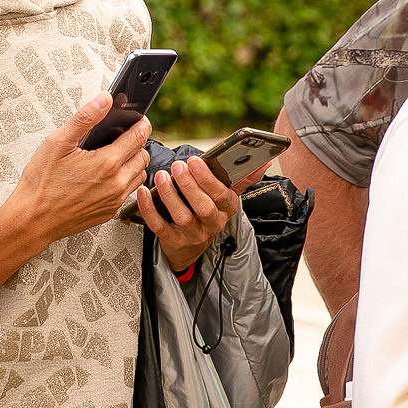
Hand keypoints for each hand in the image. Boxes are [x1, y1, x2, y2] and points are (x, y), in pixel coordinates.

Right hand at [4, 94, 151, 247]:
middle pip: (143, 156)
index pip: (138, 137)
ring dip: (133, 163)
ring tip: (115, 156)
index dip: (142, 124)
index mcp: (107, 163)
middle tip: (123, 138)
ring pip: (138, 176)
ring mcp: (113, 200)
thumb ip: (85, 118)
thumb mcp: (58, 142)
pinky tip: (105, 177)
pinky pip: (127, 193)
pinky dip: (124, 181)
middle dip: (137, 144)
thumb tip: (104, 99)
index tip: (141, 119)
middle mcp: (116, 183)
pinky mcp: (108, 212)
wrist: (33, 219)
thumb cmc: (41, 183)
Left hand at [137, 157, 242, 272]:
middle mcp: (211, 223)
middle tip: (177, 166)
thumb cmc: (208, 211)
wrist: (191, 247)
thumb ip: (242, 179)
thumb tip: (263, 162)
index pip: (222, 195)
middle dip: (189, 185)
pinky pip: (159, 226)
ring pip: (182, 216)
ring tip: (161, 176)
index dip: (208, 179)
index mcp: (226, 208)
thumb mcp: (226, 197)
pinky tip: (143, 192)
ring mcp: (192, 234)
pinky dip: (149, 209)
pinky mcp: (172, 241)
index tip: (196, 161)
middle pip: (203, 206)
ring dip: (170, 194)